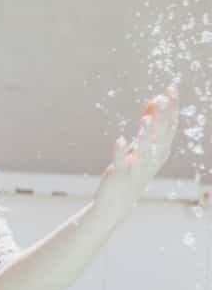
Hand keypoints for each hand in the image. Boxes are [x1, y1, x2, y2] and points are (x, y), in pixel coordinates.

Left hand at [95, 85, 179, 223]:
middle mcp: (153, 158)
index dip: (172, 107)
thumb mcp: (143, 145)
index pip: (171, 125)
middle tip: (163, 97)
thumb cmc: (133, 169)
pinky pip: (121, 162)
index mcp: (161, 149)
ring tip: (146, 119)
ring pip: (145, 150)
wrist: (118, 201)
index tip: (170, 88)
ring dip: (146, 134)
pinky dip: (120, 151)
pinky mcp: (120, 175)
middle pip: (161, 135)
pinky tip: (119, 140)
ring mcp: (137, 167)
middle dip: (163, 116)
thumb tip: (156, 99)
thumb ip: (150, 124)